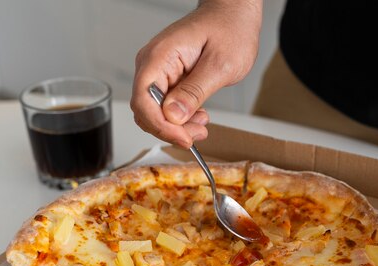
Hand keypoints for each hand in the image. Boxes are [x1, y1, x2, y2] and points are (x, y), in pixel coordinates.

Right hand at [130, 1, 261, 147]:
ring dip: (177, 127)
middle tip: (198, 134)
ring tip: (202, 124)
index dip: (161, 126)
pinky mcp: (168, 79)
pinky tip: (199, 116)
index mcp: (160, 57)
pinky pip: (166, 106)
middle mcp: (152, 64)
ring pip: (155, 113)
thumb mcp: (220, 65)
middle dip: (170, 130)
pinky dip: (181, 118)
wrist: (233, 14)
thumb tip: (172, 116)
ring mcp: (159, 72)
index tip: (184, 138)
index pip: (143, 101)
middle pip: (146, 111)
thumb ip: (194, 91)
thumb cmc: (230, 29)